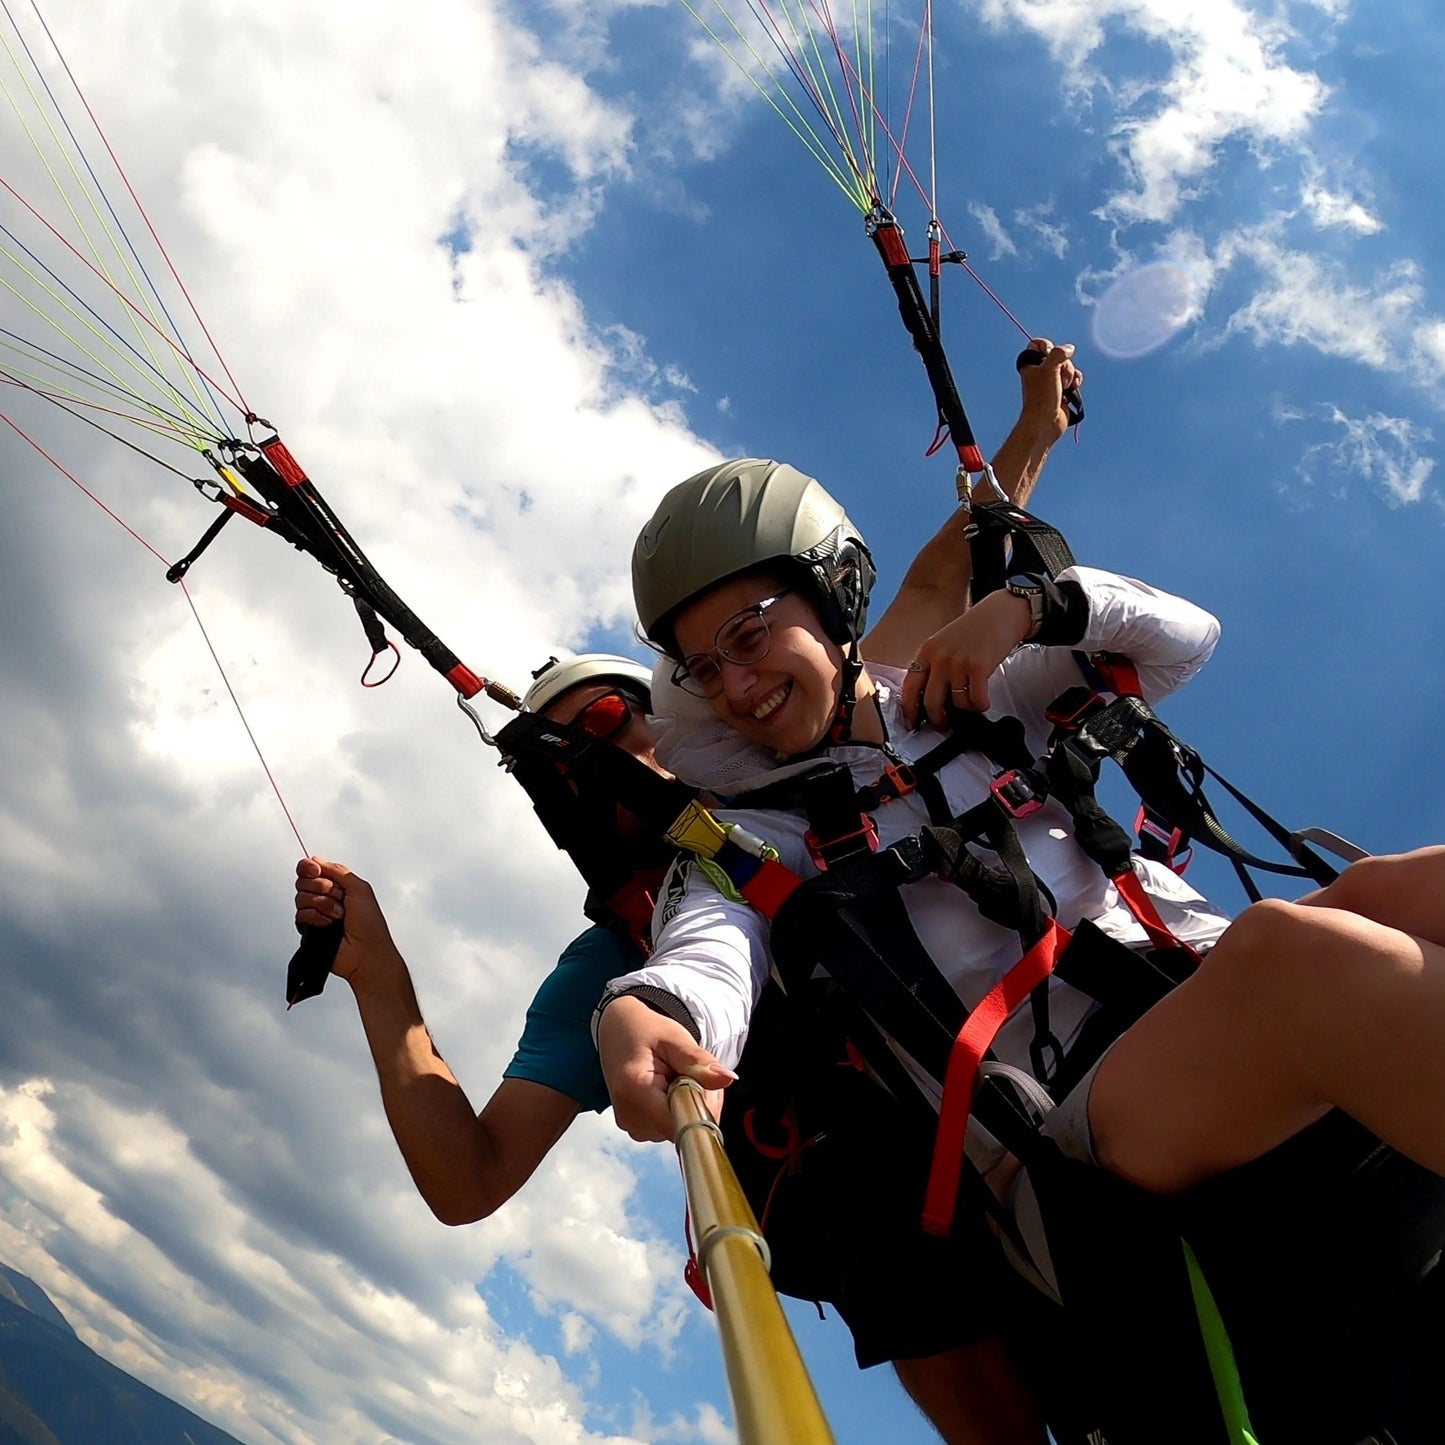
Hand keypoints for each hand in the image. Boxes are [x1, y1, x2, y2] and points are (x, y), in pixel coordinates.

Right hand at [294, 857, 397, 984]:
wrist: (366, 952)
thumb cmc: (369, 924)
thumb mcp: (359, 888)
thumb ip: (338, 871)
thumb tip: (316, 860)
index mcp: (337, 885)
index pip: (311, 869)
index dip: (309, 867)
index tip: (315, 870)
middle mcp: (324, 897)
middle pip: (303, 881)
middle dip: (321, 887)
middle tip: (338, 897)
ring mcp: (316, 913)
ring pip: (300, 898)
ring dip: (322, 904)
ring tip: (338, 915)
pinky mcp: (309, 929)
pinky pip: (300, 915)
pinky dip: (316, 918)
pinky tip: (328, 925)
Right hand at [597, 996, 735, 1142]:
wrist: (616, 1031)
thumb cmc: (644, 1030)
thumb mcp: (673, 1038)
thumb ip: (699, 1061)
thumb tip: (728, 1078)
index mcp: (636, 1091)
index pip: (683, 1122)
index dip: (703, 1105)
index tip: (702, 1080)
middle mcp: (630, 1116)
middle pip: (684, 1126)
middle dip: (698, 1102)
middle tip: (689, 1071)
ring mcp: (632, 1126)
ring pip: (679, 1128)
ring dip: (688, 1105)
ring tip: (675, 1077)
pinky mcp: (636, 1128)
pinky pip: (669, 1127)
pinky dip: (677, 1110)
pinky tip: (669, 1088)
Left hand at [901, 588, 1034, 727]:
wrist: (1002, 612)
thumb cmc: (976, 627)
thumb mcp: (945, 642)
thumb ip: (935, 664)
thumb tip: (929, 696)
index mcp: (927, 651)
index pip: (909, 686)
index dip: (909, 709)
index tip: (912, 722)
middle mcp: (940, 657)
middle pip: (930, 701)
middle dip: (938, 718)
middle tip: (945, 723)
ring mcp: (959, 663)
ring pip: (957, 703)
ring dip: (966, 709)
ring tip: (973, 702)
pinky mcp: (979, 667)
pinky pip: (976, 700)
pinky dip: (981, 705)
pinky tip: (983, 701)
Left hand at [1017, 338, 1082, 445]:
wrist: (1046, 422)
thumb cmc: (1042, 397)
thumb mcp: (1049, 368)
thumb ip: (1059, 353)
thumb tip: (1069, 349)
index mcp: (1031, 365)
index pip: (1037, 345)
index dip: (1046, 346)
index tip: (1048, 354)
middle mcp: (1040, 372)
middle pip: (1059, 355)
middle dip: (1064, 364)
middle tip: (1059, 377)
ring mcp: (1052, 382)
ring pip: (1068, 368)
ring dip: (1071, 375)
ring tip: (1065, 387)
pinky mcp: (1062, 391)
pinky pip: (1074, 379)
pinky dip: (1075, 382)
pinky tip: (1072, 389)